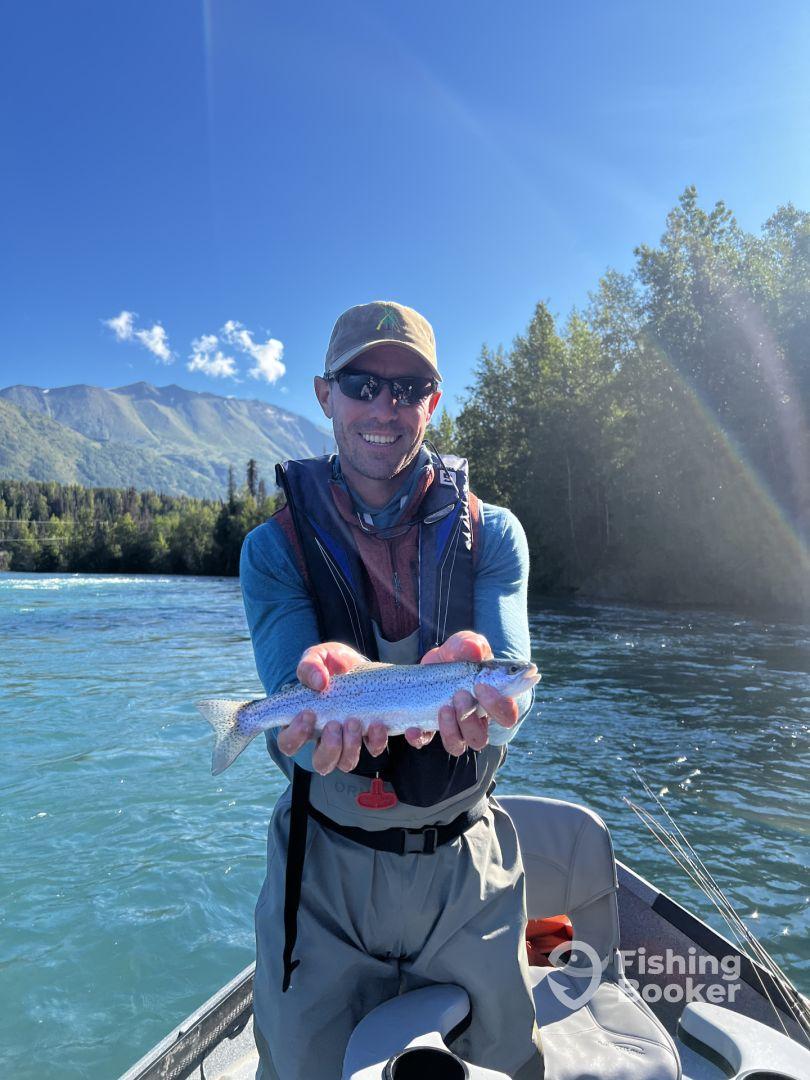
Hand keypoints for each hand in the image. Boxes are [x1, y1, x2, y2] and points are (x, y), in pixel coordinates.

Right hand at [276, 642, 388, 774]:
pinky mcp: (375, 737)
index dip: (295, 735)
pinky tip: (391, 727)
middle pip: (322, 762)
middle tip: (337, 724)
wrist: (363, 665)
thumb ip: (311, 665)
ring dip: (353, 747)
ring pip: (347, 763)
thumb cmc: (334, 665)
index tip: (308, 714)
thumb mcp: (320, 657)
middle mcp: (327, 739)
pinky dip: (384, 743)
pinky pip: (379, 750)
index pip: (289, 743)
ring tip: (359, 723)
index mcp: (305, 723)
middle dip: (330, 747)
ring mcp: (352, 741)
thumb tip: (319, 683)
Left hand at [418, 630, 519, 755]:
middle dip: (470, 719)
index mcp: (491, 702)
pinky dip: (418, 738)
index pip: (507, 715)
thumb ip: (469, 644)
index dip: (499, 706)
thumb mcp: (462, 645)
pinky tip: (413, 727)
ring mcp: (451, 728)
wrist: (431, 664)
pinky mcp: (427, 729)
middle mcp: (474, 721)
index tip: (481, 686)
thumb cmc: (456, 657)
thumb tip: (474, 650)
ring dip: (450, 730)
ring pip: (457, 745)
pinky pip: (424, 742)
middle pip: (480, 737)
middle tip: (460, 695)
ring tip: (443, 708)